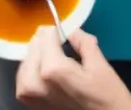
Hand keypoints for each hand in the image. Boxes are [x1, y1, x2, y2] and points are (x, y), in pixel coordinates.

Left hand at [15, 27, 130, 109]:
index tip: (65, 30)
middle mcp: (36, 82)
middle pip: (33, 47)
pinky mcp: (30, 104)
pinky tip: (44, 69)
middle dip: (46, 41)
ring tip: (52, 54)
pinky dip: (31, 70)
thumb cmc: (107, 95)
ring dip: (37, 55)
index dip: (56, 29)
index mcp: (53, 69)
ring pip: (25, 62)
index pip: (45, 35)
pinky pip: (23, 79)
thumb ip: (82, 41)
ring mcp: (30, 95)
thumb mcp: (100, 63)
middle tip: (61, 40)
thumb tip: (70, 28)